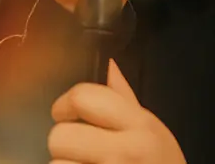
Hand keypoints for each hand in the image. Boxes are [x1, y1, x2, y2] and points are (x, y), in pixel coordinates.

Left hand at [48, 60, 185, 163]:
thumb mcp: (153, 129)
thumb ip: (126, 100)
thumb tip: (110, 65)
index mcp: (139, 124)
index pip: (83, 97)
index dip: (64, 104)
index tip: (64, 114)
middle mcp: (125, 150)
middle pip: (60, 135)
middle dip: (63, 143)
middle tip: (78, 150)